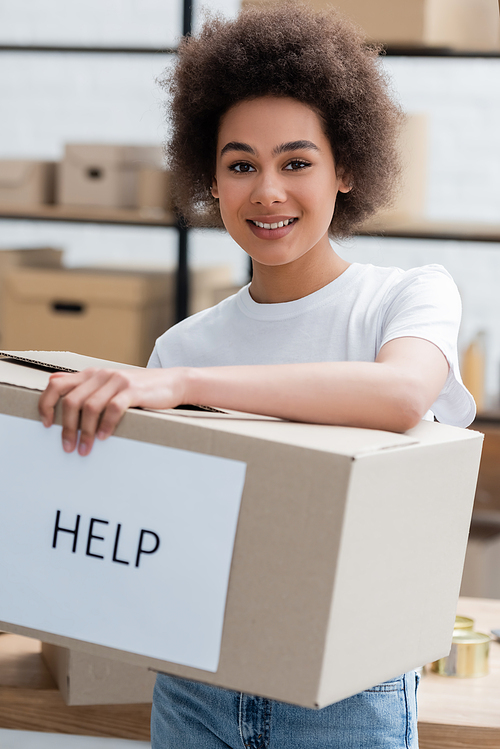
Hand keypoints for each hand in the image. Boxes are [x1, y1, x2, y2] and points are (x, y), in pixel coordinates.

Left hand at [38, 367, 189, 455]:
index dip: (46, 404)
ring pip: (89, 407)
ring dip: (85, 432)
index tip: (46, 424)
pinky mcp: (132, 390)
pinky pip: (112, 409)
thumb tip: (54, 382)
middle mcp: (101, 375)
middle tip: (69, 447)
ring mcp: (117, 381)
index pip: (57, 385)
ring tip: (85, 449)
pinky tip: (104, 437)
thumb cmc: (139, 388)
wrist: (172, 383)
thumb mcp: (109, 382)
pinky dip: (105, 426)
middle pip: (71, 401)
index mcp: (91, 374)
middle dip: (66, 428)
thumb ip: (84, 383)